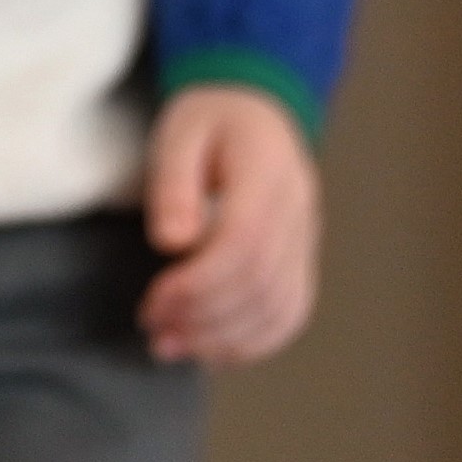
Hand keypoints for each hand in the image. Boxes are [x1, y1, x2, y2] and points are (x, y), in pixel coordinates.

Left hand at [139, 84, 319, 366]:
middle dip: (205, 318)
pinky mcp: (302, 260)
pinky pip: (292, 312)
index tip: (154, 301)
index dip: (199, 282)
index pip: (244, 244)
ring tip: (171, 346)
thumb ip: (173, 185)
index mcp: (269, 174)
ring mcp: (307, 240)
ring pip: (282, 307)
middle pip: (262, 283)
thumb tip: (171, 243)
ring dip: (226, 338)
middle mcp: (299, 213)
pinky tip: (213, 351)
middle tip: (154, 331)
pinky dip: (256, 341)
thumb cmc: (209, 120)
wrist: (256, 110)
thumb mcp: (178, 132)